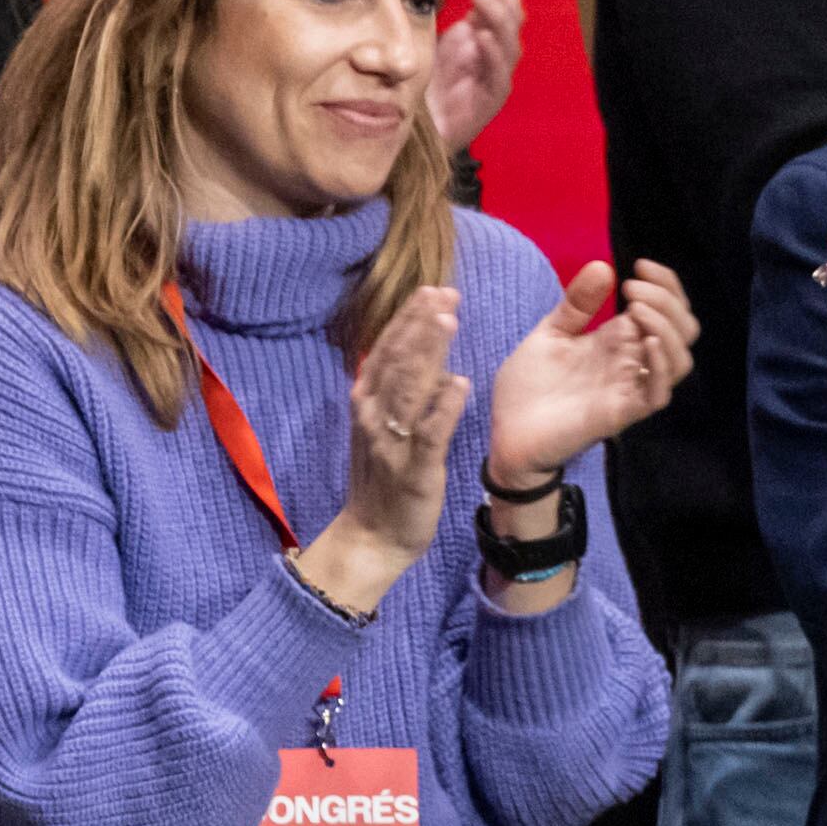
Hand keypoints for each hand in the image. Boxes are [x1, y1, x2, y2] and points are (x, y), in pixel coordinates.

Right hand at [293, 288, 468, 613]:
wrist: (373, 536)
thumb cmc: (385, 477)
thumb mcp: (385, 426)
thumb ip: (399, 390)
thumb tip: (421, 351)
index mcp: (367, 403)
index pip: (387, 350)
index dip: (409, 319)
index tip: (431, 290)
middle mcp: (374, 416)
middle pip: (396, 361)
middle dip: (420, 324)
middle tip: (443, 293)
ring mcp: (392, 443)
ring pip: (409, 389)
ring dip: (428, 353)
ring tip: (448, 320)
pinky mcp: (414, 469)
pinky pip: (429, 433)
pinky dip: (443, 407)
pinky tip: (459, 382)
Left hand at [430, 0, 522, 150]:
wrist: (416, 127)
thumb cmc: (420, 80)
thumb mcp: (430, 37)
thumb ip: (438, 12)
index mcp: (484, 33)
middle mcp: (495, 51)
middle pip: (512, 14)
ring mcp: (496, 74)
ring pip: (510, 40)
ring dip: (497, 16)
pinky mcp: (491, 98)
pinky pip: (500, 73)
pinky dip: (493, 53)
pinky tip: (482, 36)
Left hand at [484, 258, 695, 490]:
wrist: (507, 432)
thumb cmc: (529, 386)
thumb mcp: (550, 333)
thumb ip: (577, 304)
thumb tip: (604, 266)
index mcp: (621, 340)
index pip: (667, 310)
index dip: (666, 284)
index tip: (639, 264)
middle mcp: (634, 361)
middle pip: (682, 330)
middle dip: (668, 300)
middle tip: (632, 286)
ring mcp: (631, 387)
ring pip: (680, 359)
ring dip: (667, 328)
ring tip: (636, 308)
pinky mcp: (623, 412)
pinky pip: (659, 392)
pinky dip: (661, 366)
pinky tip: (644, 342)